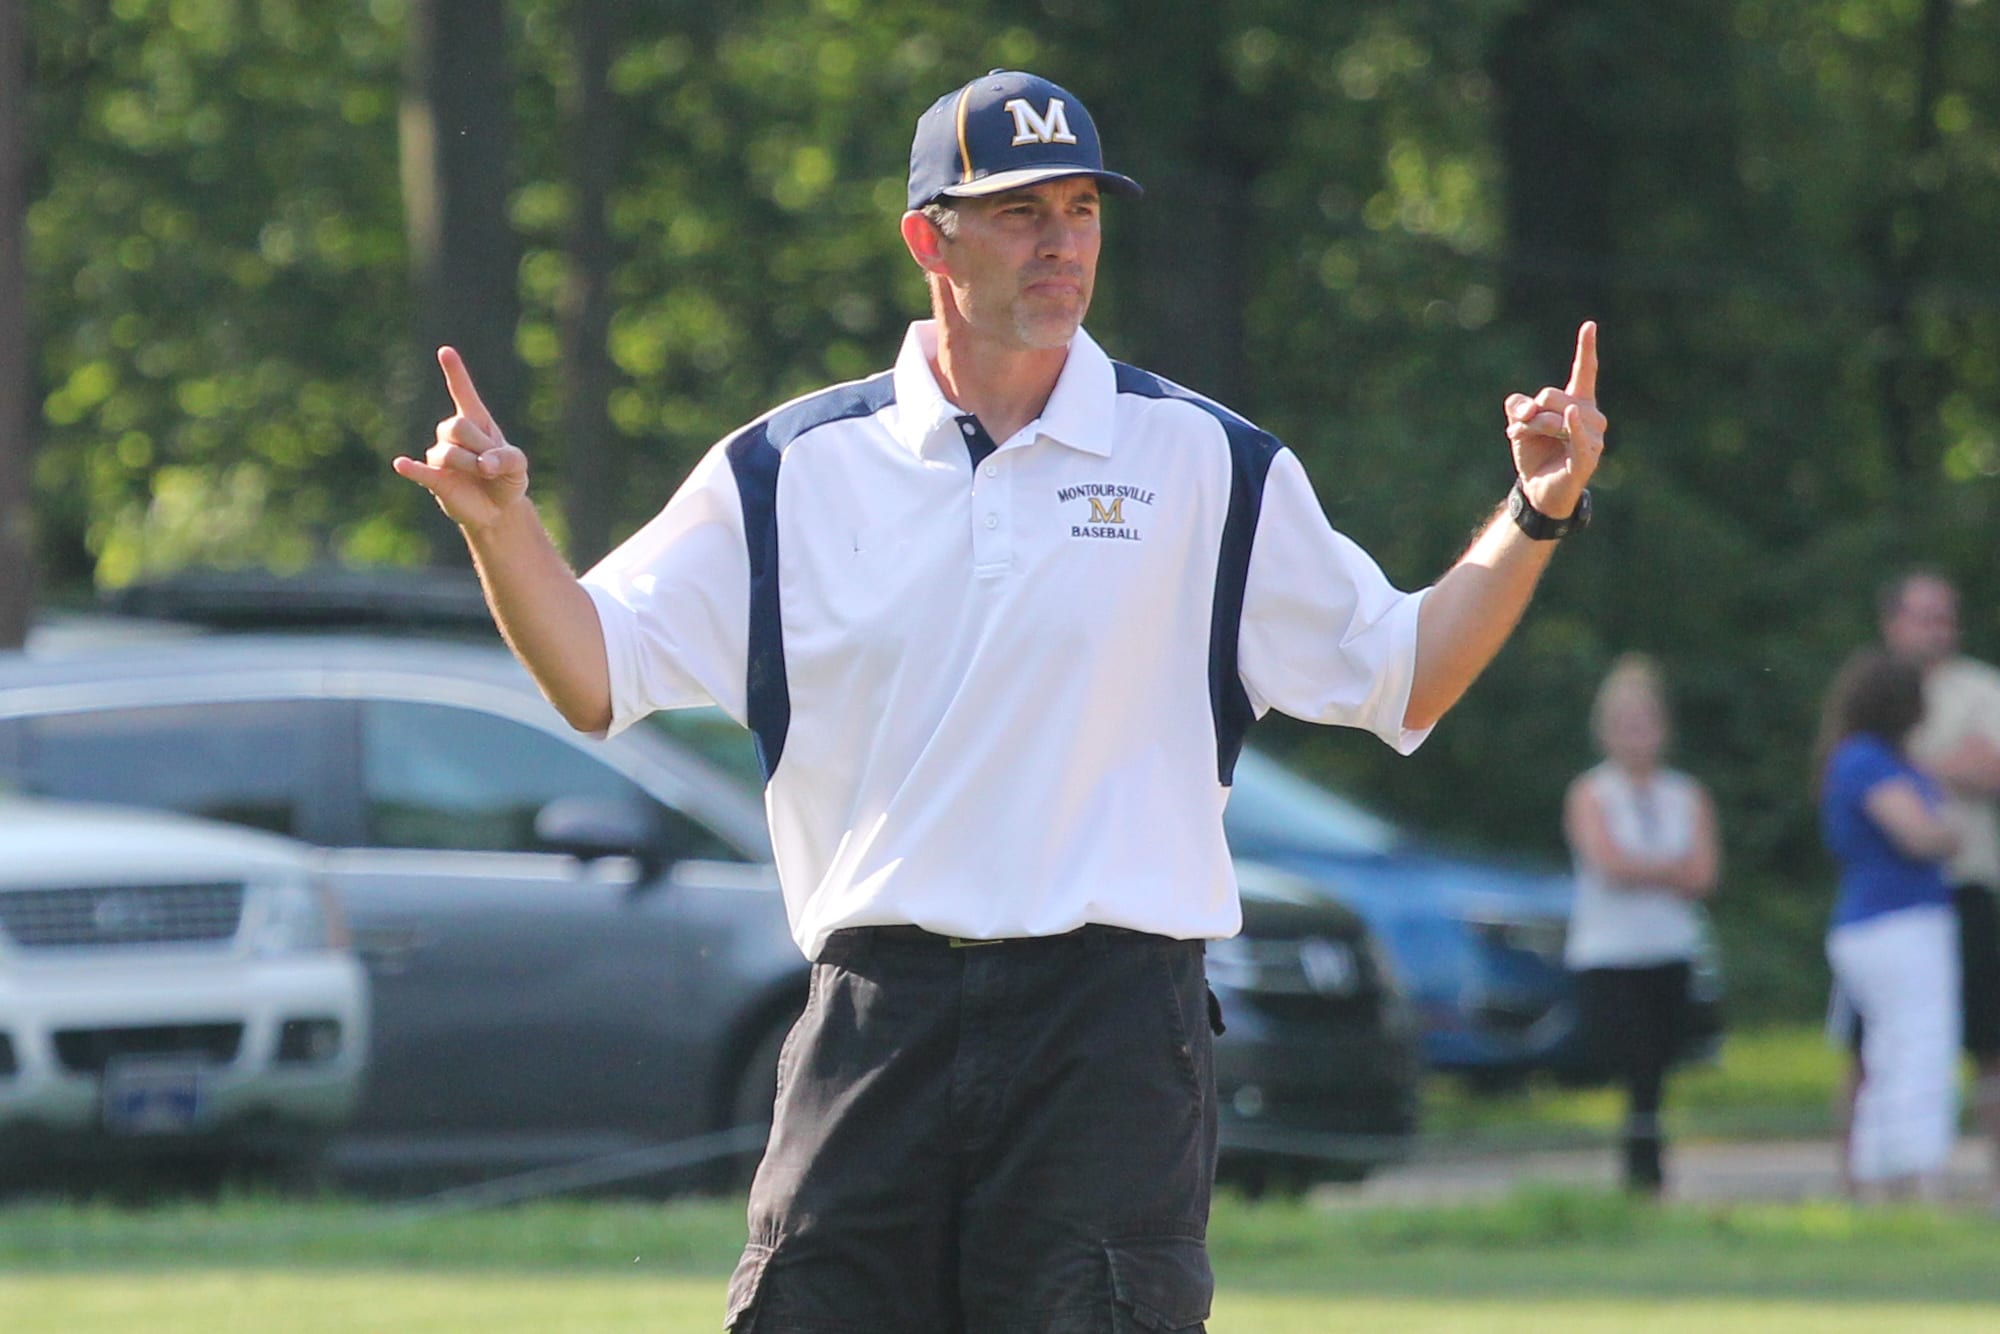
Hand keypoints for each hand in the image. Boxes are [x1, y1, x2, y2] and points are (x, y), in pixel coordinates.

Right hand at [391, 347, 529, 530]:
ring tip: (482, 476)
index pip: (462, 392)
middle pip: (456, 426)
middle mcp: (454, 434)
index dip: (455, 373)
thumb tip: (483, 464)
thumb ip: (506, 459)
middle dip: (478, 446)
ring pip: (448, 453)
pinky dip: (411, 468)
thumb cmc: (508, 477)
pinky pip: (420, 471)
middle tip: (491, 465)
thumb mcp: (518, 464)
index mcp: (476, 422)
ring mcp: (442, 456)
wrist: (500, 509)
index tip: (445, 351)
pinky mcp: (434, 479)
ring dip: (470, 466)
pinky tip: (401, 465)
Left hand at [1503, 322, 1605, 518]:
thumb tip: (1522, 405)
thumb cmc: (1535, 455)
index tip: (1589, 325)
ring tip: (1519, 437)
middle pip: (1554, 395)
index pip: (1584, 372)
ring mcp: (1592, 438)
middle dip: (1530, 409)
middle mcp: (1590, 417)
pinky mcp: (1586, 458)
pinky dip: (1572, 427)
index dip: (1586, 349)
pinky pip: (1578, 439)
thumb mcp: (1520, 426)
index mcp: (1577, 404)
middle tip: (1517, 427)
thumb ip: (1519, 408)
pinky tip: (1571, 414)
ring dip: (1532, 426)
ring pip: (1557, 416)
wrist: (1538, 491)